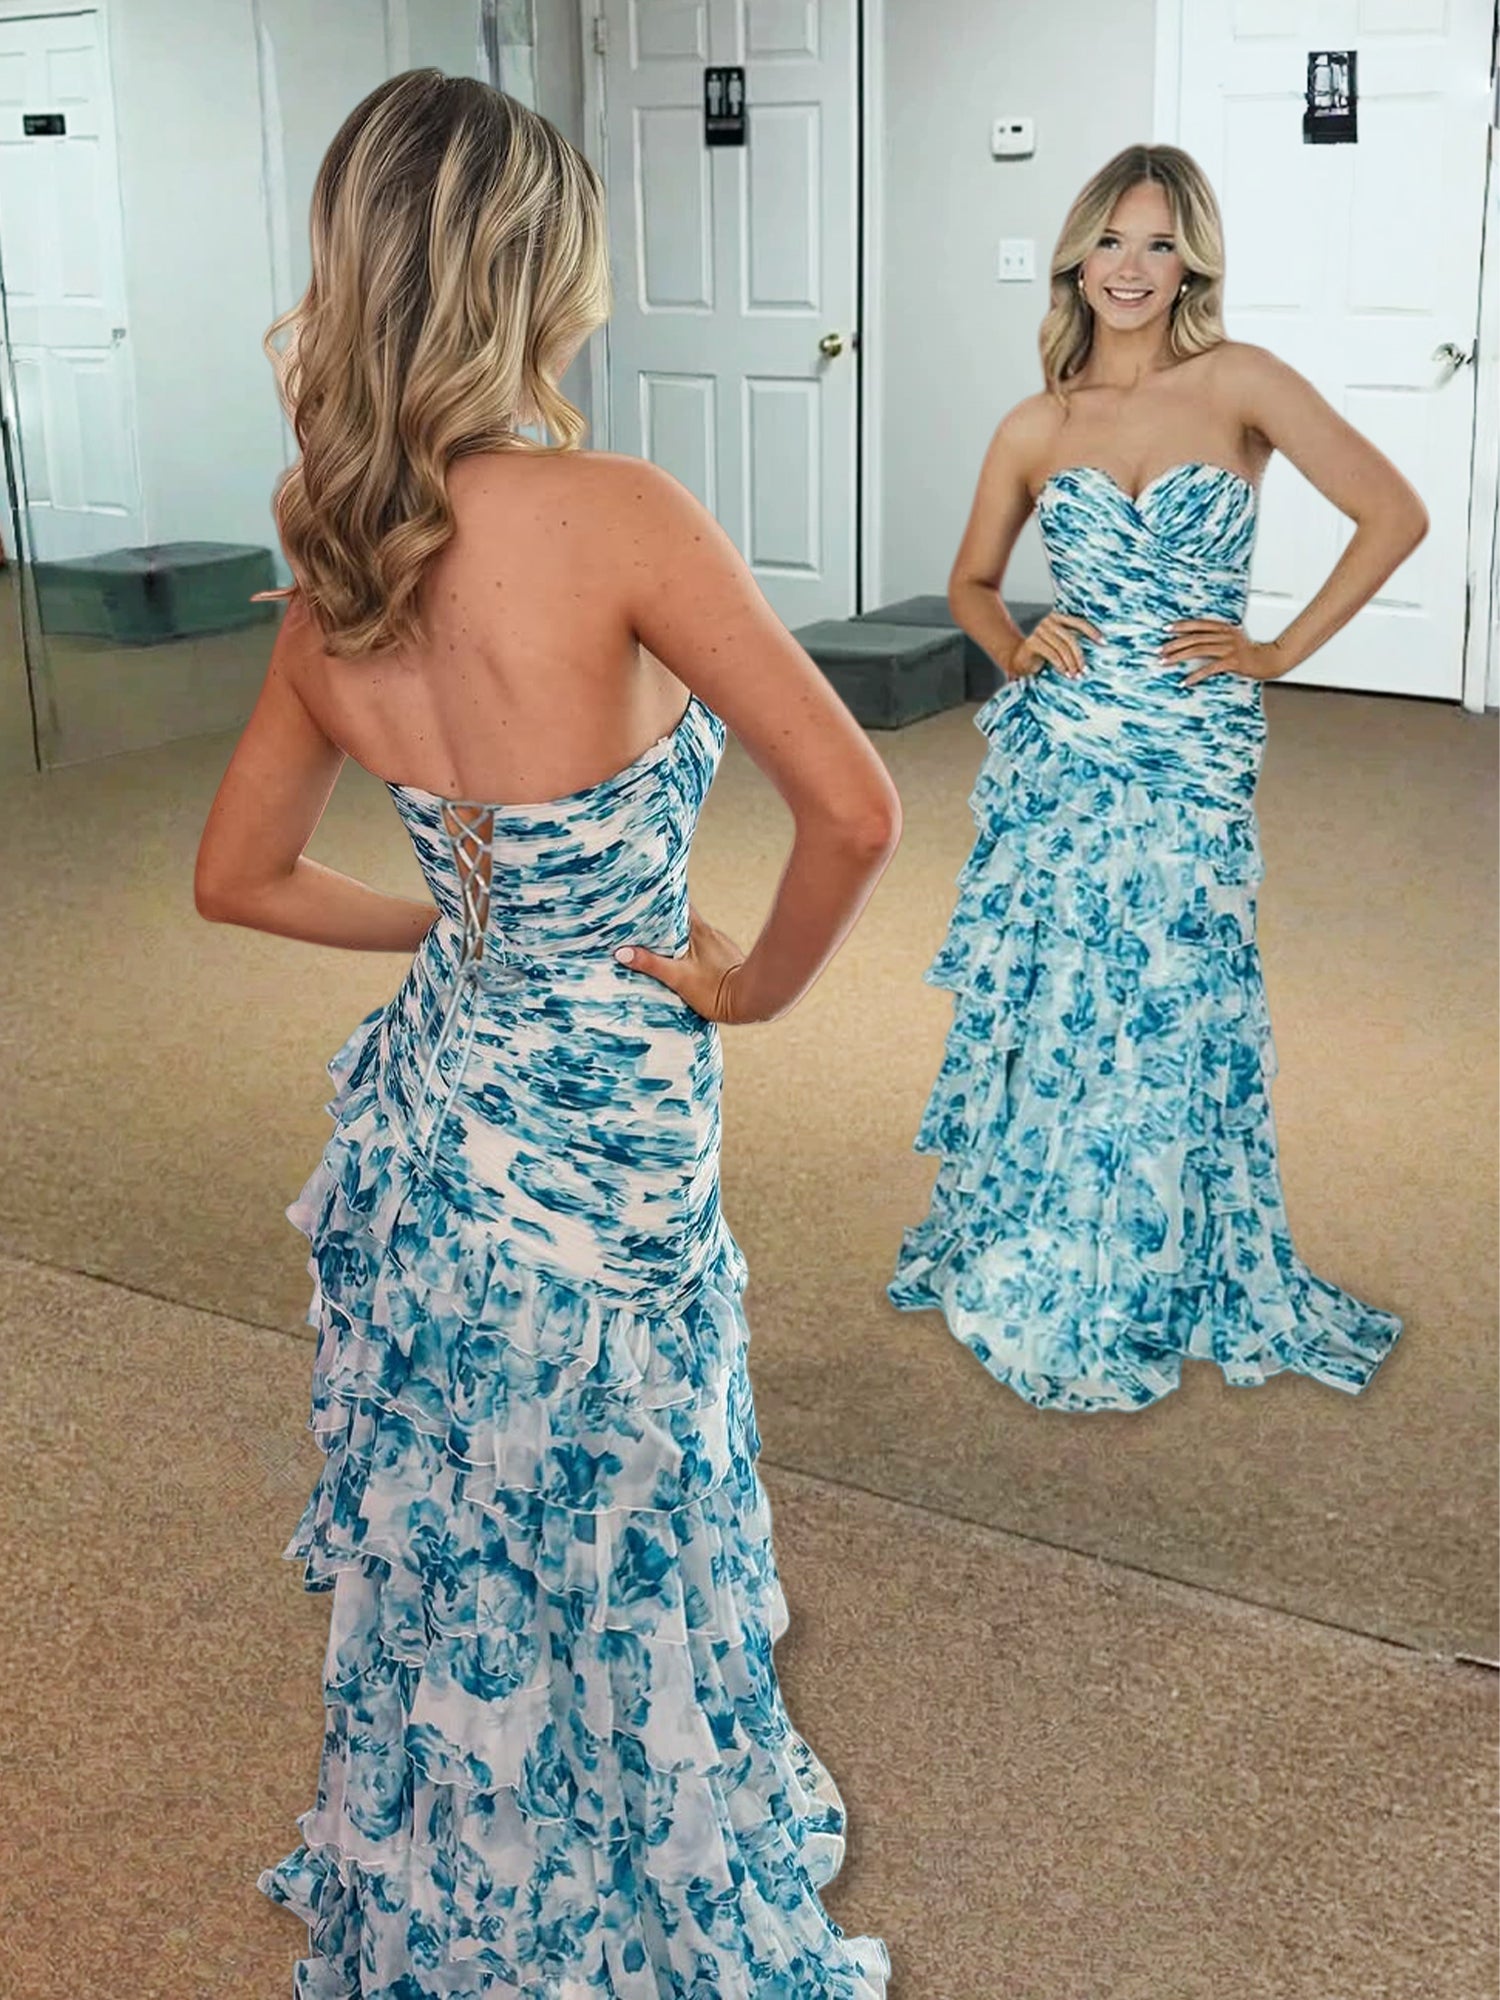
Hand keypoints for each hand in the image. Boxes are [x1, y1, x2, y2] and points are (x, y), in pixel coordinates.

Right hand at [614, 907, 752, 1022]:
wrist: (754, 1001)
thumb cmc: (716, 990)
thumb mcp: (678, 977)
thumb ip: (651, 964)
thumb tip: (621, 952)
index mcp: (697, 930)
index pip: (677, 904)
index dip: (661, 899)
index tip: (645, 896)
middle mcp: (710, 933)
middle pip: (683, 920)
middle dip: (664, 921)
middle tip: (643, 923)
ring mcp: (720, 945)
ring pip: (693, 935)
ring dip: (678, 937)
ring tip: (658, 944)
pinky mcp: (727, 959)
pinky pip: (704, 949)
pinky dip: (692, 951)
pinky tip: (684, 963)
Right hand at [1007, 611, 1101, 680]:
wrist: (1018, 659)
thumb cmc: (1042, 654)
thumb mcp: (1059, 646)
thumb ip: (1071, 642)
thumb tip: (1095, 650)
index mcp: (1058, 618)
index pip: (1079, 622)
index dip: (1092, 632)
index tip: (1104, 643)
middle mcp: (1049, 621)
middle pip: (1071, 638)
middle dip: (1080, 656)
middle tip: (1085, 670)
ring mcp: (1039, 630)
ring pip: (1062, 648)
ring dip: (1071, 664)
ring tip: (1076, 675)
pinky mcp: (1032, 642)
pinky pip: (1052, 654)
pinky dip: (1061, 665)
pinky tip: (1065, 673)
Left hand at [1162, 619, 1284, 685]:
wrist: (1270, 660)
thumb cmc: (1250, 652)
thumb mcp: (1233, 639)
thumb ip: (1217, 638)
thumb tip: (1197, 642)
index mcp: (1225, 628)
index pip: (1199, 624)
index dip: (1182, 626)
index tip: (1166, 629)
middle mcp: (1225, 635)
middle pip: (1194, 638)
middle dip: (1174, 644)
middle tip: (1159, 651)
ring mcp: (1229, 648)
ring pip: (1198, 650)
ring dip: (1178, 657)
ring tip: (1165, 663)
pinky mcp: (1232, 662)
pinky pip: (1209, 668)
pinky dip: (1195, 675)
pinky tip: (1185, 681)